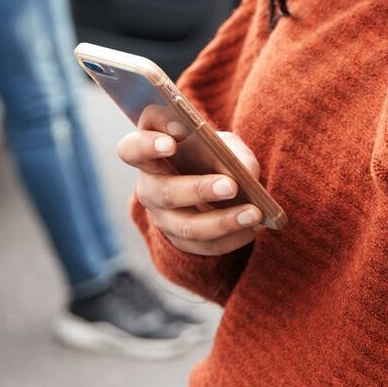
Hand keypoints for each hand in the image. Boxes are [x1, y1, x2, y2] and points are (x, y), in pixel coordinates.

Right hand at [117, 127, 264, 255]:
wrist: (208, 179)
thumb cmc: (206, 151)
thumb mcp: (215, 139)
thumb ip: (226, 147)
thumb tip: (245, 172)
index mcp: (147, 155)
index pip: (132, 149)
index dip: (147, 146)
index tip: (172, 143)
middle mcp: (149, 189)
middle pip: (165, 193)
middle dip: (200, 190)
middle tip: (232, 185)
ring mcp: (163, 219)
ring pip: (188, 228)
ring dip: (224, 221)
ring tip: (255, 212)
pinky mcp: (182, 242)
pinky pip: (207, 246)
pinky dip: (234, 237)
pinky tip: (255, 226)